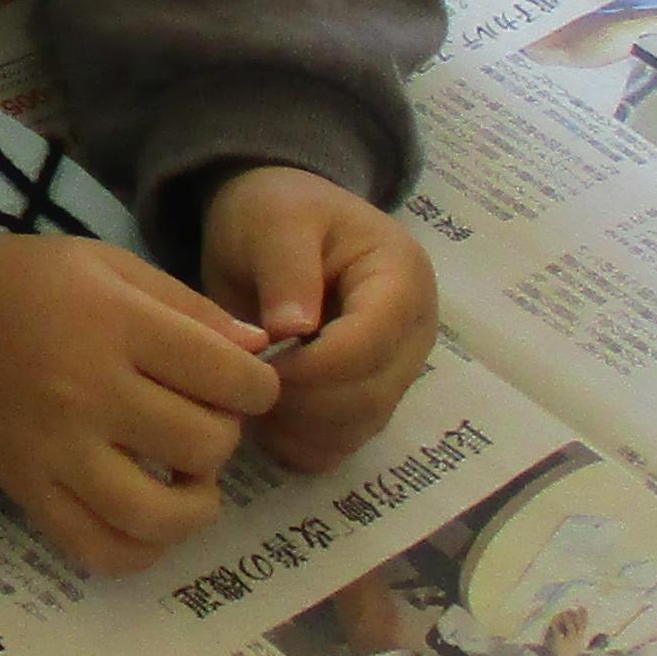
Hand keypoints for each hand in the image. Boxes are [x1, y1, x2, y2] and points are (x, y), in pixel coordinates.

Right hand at [0, 230, 282, 575]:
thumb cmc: (24, 282)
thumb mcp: (109, 265)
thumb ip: (190, 306)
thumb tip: (261, 355)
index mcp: (116, 324)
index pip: (231, 379)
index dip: (258, 386)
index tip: (238, 383)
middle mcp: (88, 392)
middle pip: (205, 445)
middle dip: (222, 436)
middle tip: (197, 419)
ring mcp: (55, 452)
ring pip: (160, 514)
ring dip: (194, 505)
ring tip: (184, 480)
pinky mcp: (27, 492)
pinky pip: (100, 550)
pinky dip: (140, 549)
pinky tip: (146, 517)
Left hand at [198, 165, 438, 472]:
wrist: (274, 225)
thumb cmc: (276, 211)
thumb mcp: (274, 220)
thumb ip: (286, 270)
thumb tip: (291, 330)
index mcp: (402, 278)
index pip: (372, 342)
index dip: (314, 365)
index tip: (259, 363)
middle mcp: (413, 332)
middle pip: (371, 395)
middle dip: (302, 401)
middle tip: (243, 384)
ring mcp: (395, 371)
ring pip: (359, 427)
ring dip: (299, 427)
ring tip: (248, 396)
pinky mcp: (369, 400)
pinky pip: (344, 443)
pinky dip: (302, 444)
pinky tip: (263, 421)